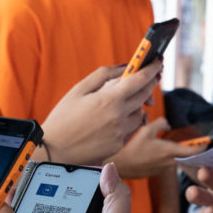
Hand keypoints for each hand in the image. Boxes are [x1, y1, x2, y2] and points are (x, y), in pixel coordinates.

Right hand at [41, 60, 161, 165]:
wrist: (55, 150)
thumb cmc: (63, 117)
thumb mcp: (79, 89)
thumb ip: (103, 75)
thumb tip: (124, 67)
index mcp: (109, 100)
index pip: (140, 80)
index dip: (152, 69)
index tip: (157, 62)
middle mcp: (119, 116)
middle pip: (145, 95)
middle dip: (151, 83)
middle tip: (152, 76)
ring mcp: (120, 132)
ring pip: (140, 114)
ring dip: (139, 104)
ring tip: (127, 100)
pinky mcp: (118, 145)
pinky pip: (131, 128)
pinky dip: (129, 120)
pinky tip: (117, 118)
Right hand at [111, 119, 209, 178]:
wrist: (116, 165)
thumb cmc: (130, 147)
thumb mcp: (145, 129)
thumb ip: (161, 123)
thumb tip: (167, 125)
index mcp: (169, 151)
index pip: (194, 151)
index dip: (203, 146)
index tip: (209, 141)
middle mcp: (168, 163)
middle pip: (184, 155)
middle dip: (188, 148)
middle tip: (194, 141)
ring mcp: (161, 169)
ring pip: (172, 159)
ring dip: (173, 152)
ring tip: (168, 144)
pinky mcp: (153, 173)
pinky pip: (163, 163)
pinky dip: (162, 157)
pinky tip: (152, 151)